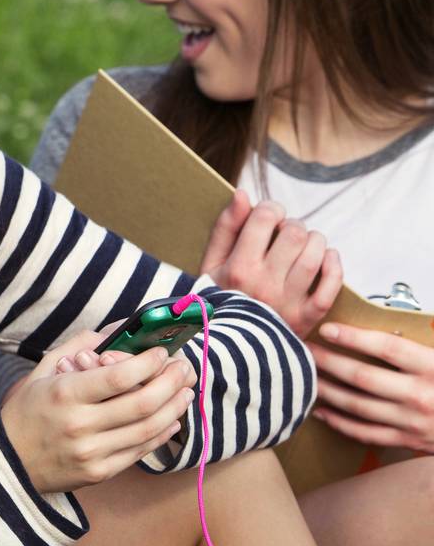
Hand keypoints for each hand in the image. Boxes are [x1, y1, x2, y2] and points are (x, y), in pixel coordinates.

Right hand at [1, 331, 196, 493]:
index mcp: (64, 393)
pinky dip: (162, 433)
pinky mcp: (101, 472)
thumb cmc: (27, 411)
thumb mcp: (43, 371)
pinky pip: (141, 451)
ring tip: (185, 391)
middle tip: (183, 368)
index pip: (118, 377)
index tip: (161, 352)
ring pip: (148, 429)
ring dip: (174, 407)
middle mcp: (80, 424)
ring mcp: (92, 452)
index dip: (148, 363)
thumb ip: (78, 347)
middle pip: (142, 403)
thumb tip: (116, 331)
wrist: (9, 462)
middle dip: (171, 382)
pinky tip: (172, 418)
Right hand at [199, 191, 341, 337]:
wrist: (229, 350)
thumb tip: (243, 195)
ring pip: (316, 256)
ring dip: (315, 242)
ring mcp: (288, 302)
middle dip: (294, 225)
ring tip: (305, 245)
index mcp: (238, 267)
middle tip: (287, 233)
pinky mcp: (307, 318)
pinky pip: (331, 286)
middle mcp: (264, 283)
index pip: (265, 218)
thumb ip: (225, 228)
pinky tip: (326, 258)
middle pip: (295, 233)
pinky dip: (335, 267)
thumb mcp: (210, 264)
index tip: (268, 216)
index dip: (270, 208)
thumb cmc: (219, 300)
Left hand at [309, 323, 433, 452]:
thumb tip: (388, 325)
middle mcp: (421, 396)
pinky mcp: (409, 442)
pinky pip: (366, 433)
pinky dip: (339, 422)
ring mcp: (413, 422)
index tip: (328, 328)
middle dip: (328, 361)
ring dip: (326, 390)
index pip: (386, 347)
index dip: (354, 337)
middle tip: (304, 349)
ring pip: (357, 405)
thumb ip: (420, 344)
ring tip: (305, 375)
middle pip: (362, 376)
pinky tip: (321, 411)